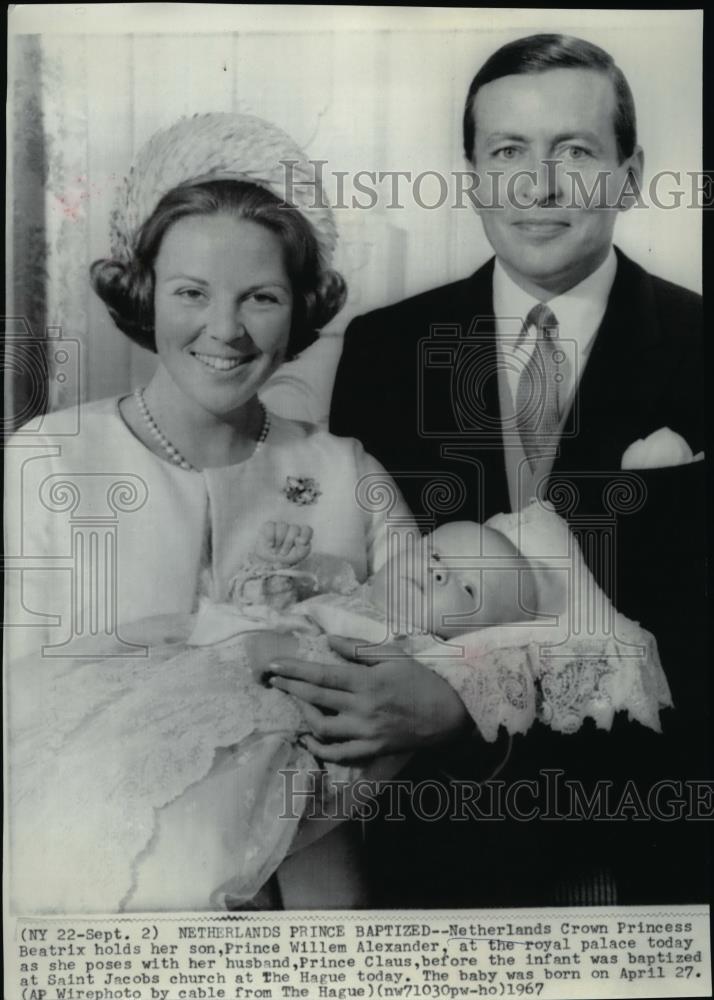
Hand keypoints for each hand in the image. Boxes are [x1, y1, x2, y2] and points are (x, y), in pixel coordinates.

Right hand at [255, 521, 312, 564]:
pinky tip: (270, 545)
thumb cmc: (287, 557)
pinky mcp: (269, 526)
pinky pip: (270, 526)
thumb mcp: (297, 557)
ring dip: (279, 541)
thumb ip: (303, 549)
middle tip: (283, 553)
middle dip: (288, 543)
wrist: (270, 561)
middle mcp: (292, 529)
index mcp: (302, 535)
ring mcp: (281, 526)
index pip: (307, 530)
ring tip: (275, 551)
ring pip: (283, 526)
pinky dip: (270, 537)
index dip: (305, 534)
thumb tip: (298, 539)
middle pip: (294, 529)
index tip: (302, 542)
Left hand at [268, 635, 471, 762]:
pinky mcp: (372, 749)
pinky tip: (308, 737)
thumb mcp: (393, 655)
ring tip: (294, 700)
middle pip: (315, 698)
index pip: (321, 674)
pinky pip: (338, 754)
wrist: (449, 712)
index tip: (274, 665)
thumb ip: (358, 649)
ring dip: (302, 713)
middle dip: (290, 687)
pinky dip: (319, 748)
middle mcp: (362, 708)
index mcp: (367, 681)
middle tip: (274, 680)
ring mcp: (366, 731)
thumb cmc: (422, 679)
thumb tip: (328, 640)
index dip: (294, 670)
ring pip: (322, 727)